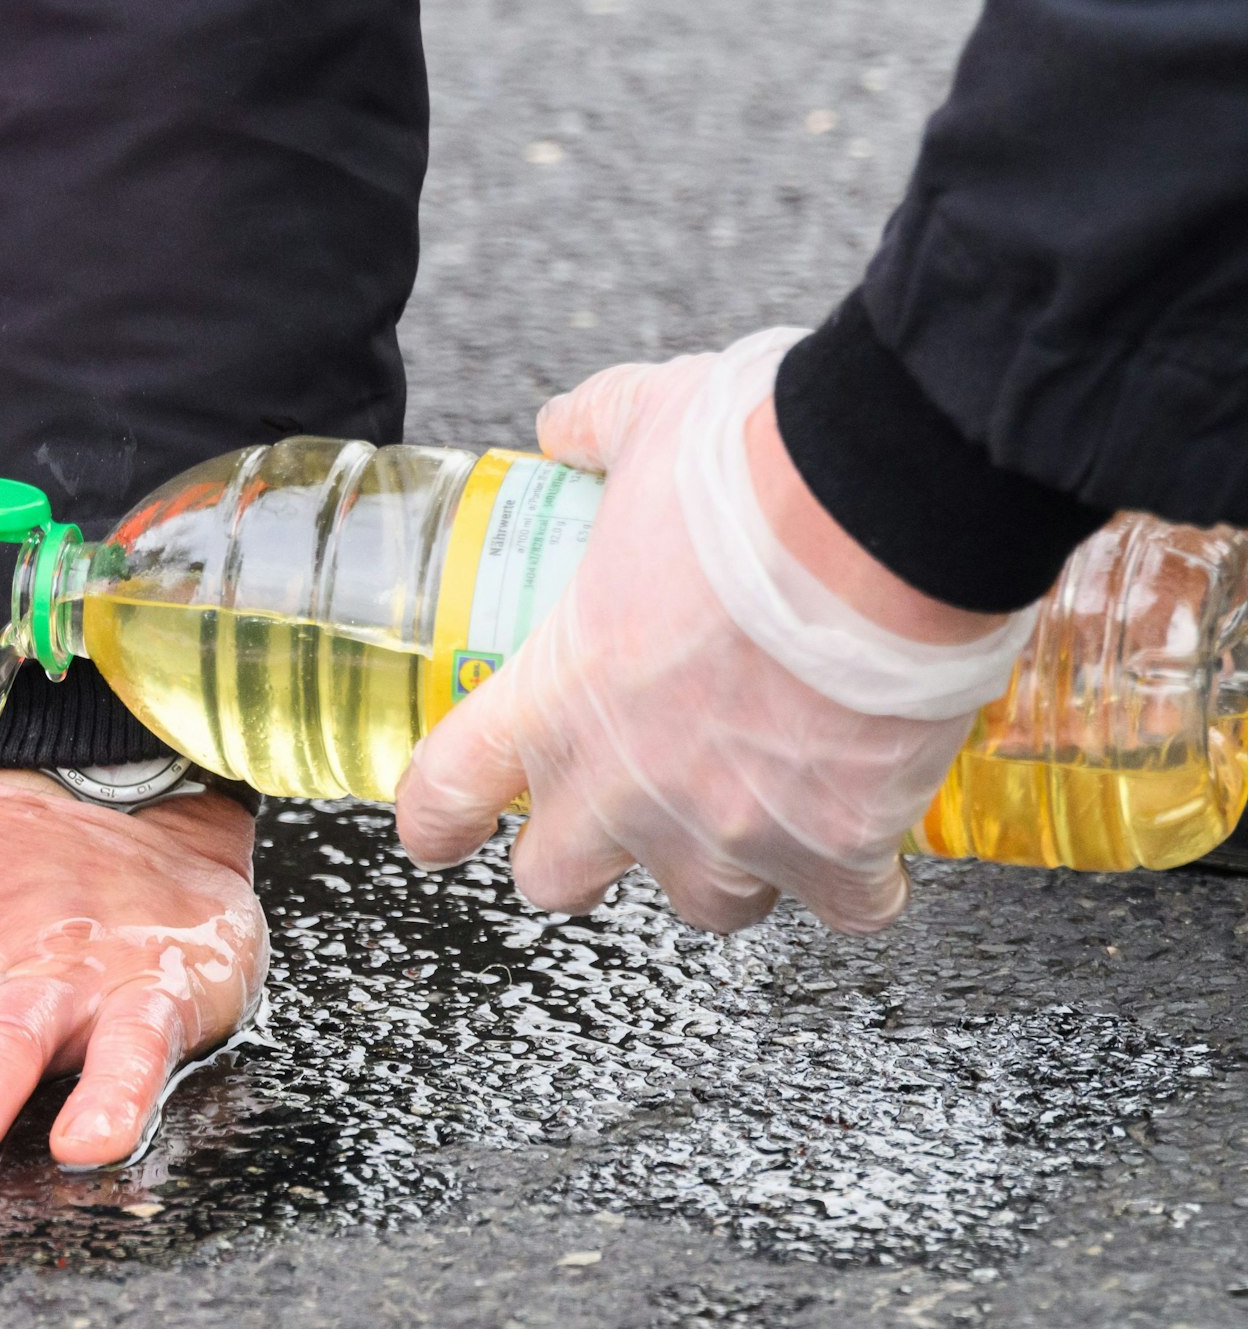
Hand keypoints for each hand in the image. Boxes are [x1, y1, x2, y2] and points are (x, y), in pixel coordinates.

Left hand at [396, 330, 1028, 933]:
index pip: (449, 788)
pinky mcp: (836, 848)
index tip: (441, 830)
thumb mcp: (649, 423)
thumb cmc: (760, 477)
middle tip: (612, 819)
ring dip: (724, 867)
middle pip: (561, 881)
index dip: (437, 818)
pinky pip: (847, 905)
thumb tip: (568, 428)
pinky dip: (861, 881)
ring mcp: (730, 829)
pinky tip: (872, 834)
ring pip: (708, 905)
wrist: (890, 511)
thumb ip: (597, 431)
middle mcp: (628, 785)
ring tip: (756, 813)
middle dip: (579, 860)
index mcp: (557, 695)